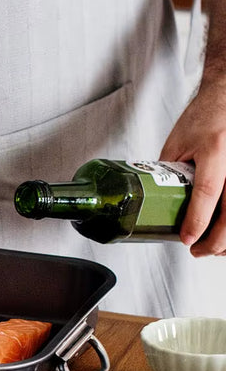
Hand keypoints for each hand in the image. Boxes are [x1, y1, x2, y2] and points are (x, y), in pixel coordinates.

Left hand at [160, 83, 225, 254]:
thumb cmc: (203, 118)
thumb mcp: (177, 144)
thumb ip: (168, 173)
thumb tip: (155, 205)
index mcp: (214, 148)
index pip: (208, 190)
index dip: (197, 219)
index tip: (186, 239)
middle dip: (215, 240)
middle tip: (196, 251)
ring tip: (211, 249)